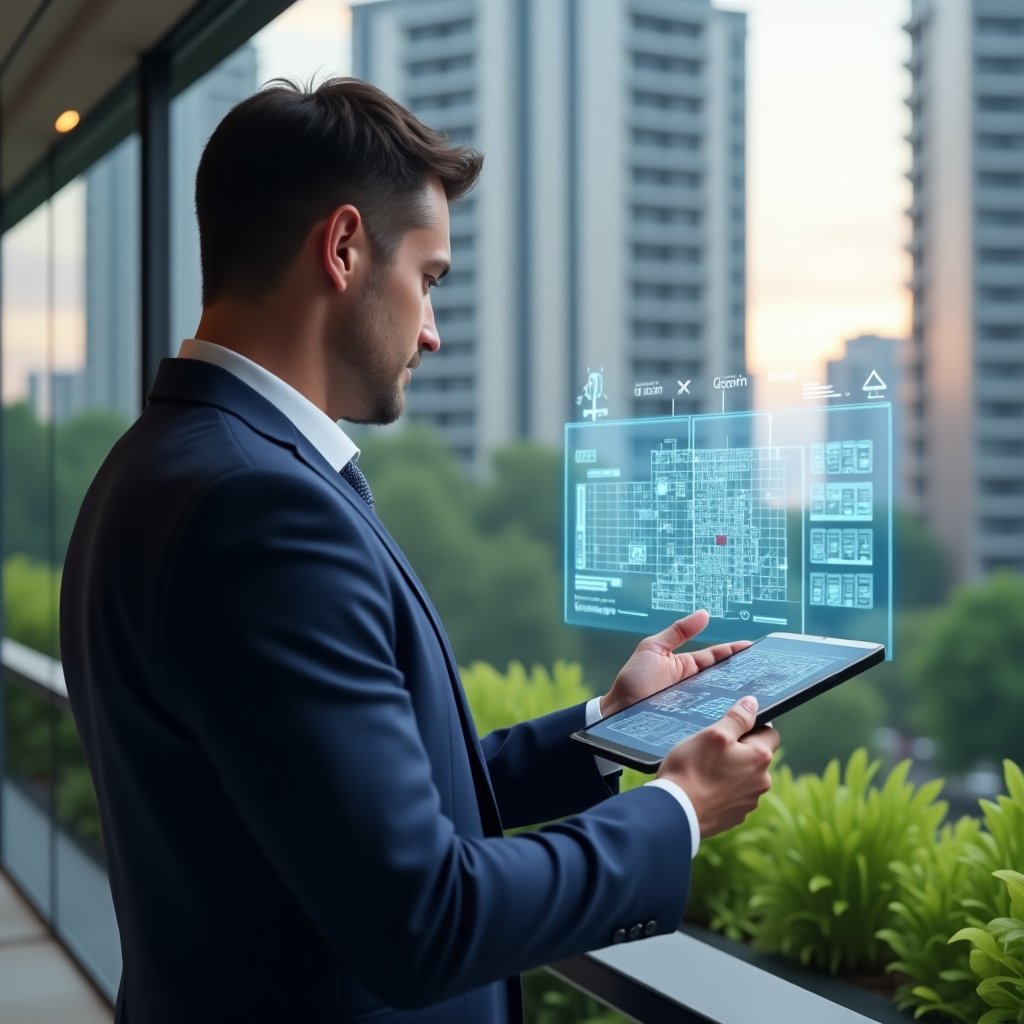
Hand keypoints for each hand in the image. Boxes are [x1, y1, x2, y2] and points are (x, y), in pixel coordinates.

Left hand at [600, 609, 750, 718]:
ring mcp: (694, 703)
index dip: (737, 652)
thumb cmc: (632, 680)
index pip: (718, 657)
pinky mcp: (692, 720)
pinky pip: (711, 715)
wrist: (616, 712)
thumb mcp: (653, 648)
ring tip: (759, 692)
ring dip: (737, 696)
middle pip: (725, 678)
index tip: (758, 649)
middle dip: (745, 674)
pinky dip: (724, 714)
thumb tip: (705, 613)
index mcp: (688, 667)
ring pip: (721, 698)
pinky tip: (737, 713)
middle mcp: (695, 685)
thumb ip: (678, 632)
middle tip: (768, 671)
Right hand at [657, 696, 779, 837]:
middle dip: (739, 750)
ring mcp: (748, 802)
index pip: (770, 732)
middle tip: (712, 748)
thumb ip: (737, 718)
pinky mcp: (734, 816)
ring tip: (703, 770)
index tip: (731, 728)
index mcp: (760, 757)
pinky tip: (702, 788)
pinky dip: (722, 790)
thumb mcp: (713, 735)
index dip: (752, 726)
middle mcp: (761, 782)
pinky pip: (732, 796)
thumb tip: (753, 703)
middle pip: (756, 756)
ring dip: (730, 771)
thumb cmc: (692, 769)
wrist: (676, 813)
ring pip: (744, 777)